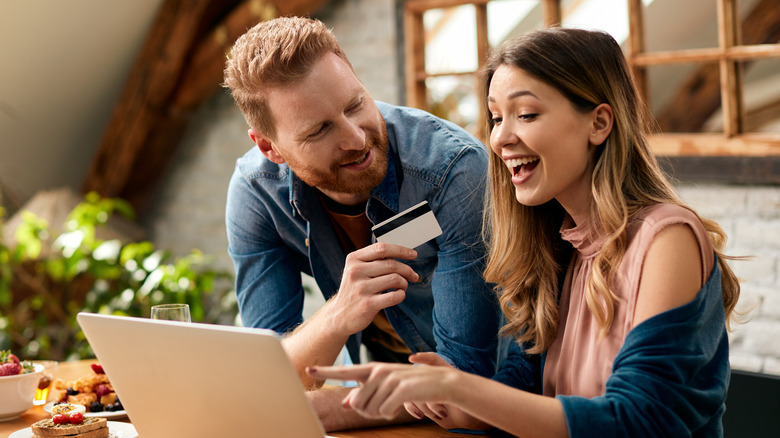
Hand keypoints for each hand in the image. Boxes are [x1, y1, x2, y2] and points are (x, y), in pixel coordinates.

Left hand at [306, 360, 459, 420]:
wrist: (440, 382)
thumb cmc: (410, 387)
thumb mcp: (387, 388)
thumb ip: (365, 394)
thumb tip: (345, 404)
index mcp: (372, 370)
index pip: (345, 371)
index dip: (326, 370)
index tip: (308, 368)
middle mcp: (378, 371)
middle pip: (357, 402)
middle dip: (367, 412)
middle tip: (383, 407)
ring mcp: (389, 378)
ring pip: (369, 409)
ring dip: (380, 413)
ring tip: (393, 404)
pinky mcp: (399, 388)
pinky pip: (384, 411)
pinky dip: (391, 413)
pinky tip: (400, 405)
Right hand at [327, 242, 418, 335]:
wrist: (339, 315)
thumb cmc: (353, 291)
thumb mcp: (356, 270)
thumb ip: (373, 260)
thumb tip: (401, 254)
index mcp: (354, 259)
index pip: (381, 248)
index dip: (401, 250)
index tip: (413, 254)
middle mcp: (355, 272)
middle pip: (391, 264)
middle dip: (407, 270)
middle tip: (413, 276)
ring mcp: (361, 288)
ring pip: (395, 279)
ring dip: (404, 283)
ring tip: (402, 287)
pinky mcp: (367, 304)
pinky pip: (394, 296)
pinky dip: (401, 295)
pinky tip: (399, 295)